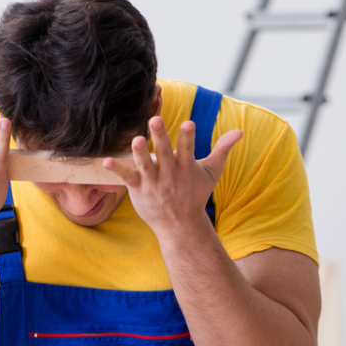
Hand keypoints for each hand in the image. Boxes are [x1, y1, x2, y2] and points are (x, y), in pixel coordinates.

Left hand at [102, 116, 241, 236]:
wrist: (180, 225)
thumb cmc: (195, 195)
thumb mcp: (211, 172)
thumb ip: (222, 149)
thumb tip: (240, 131)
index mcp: (186, 167)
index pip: (187, 148)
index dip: (187, 136)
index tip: (188, 123)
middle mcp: (169, 173)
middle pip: (164, 152)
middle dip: (160, 136)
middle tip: (155, 120)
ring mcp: (153, 182)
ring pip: (145, 165)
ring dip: (140, 152)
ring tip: (135, 140)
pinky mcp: (139, 189)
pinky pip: (127, 178)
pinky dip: (116, 170)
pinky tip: (105, 160)